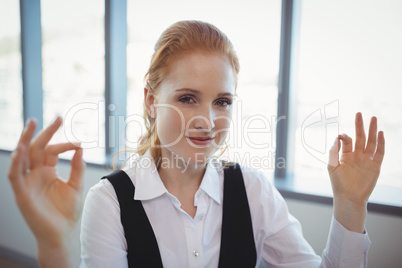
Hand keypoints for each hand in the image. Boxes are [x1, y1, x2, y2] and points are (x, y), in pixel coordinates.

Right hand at [8, 117, 84, 266]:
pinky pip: (15, 176)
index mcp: (48, 172)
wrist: (62, 233)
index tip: (79, 142)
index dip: (65, 144)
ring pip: (23, 157)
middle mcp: (36, 174)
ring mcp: (28, 183)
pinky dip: (16, 163)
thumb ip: (78, 167)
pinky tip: (20, 149)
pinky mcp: (22, 193)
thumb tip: (81, 147)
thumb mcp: (76, 186)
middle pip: (36, 148)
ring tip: (32, 124)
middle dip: (45, 132)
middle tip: (56, 118)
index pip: (52, 150)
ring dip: (25, 140)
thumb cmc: (68, 212)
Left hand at [327, 112, 384, 232]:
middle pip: (360, 137)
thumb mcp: (332, 166)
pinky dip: (381, 143)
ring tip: (373, 118)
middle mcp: (357, 155)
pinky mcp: (375, 166)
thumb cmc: (338, 184)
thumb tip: (336, 138)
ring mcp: (366, 160)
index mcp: (346, 155)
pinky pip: (379, 153)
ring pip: (370, 142)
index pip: (347, 140)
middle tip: (359, 113)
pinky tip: (380, 134)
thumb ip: (333, 152)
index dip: (345, 136)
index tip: (341, 135)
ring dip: (372, 131)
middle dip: (360, 125)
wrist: (349, 198)